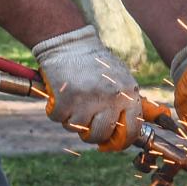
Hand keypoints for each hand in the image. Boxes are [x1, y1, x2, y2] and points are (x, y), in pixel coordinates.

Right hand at [31, 25, 145, 151]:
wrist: (69, 42)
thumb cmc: (95, 62)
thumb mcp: (120, 78)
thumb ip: (126, 103)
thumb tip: (129, 134)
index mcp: (128, 93)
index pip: (132, 130)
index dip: (120, 142)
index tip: (110, 143)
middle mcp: (110, 98)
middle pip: (101, 135)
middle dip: (91, 135)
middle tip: (85, 123)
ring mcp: (88, 98)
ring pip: (77, 128)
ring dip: (71, 120)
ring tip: (71, 104)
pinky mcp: (65, 98)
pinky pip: (58, 119)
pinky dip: (55, 112)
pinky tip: (58, 98)